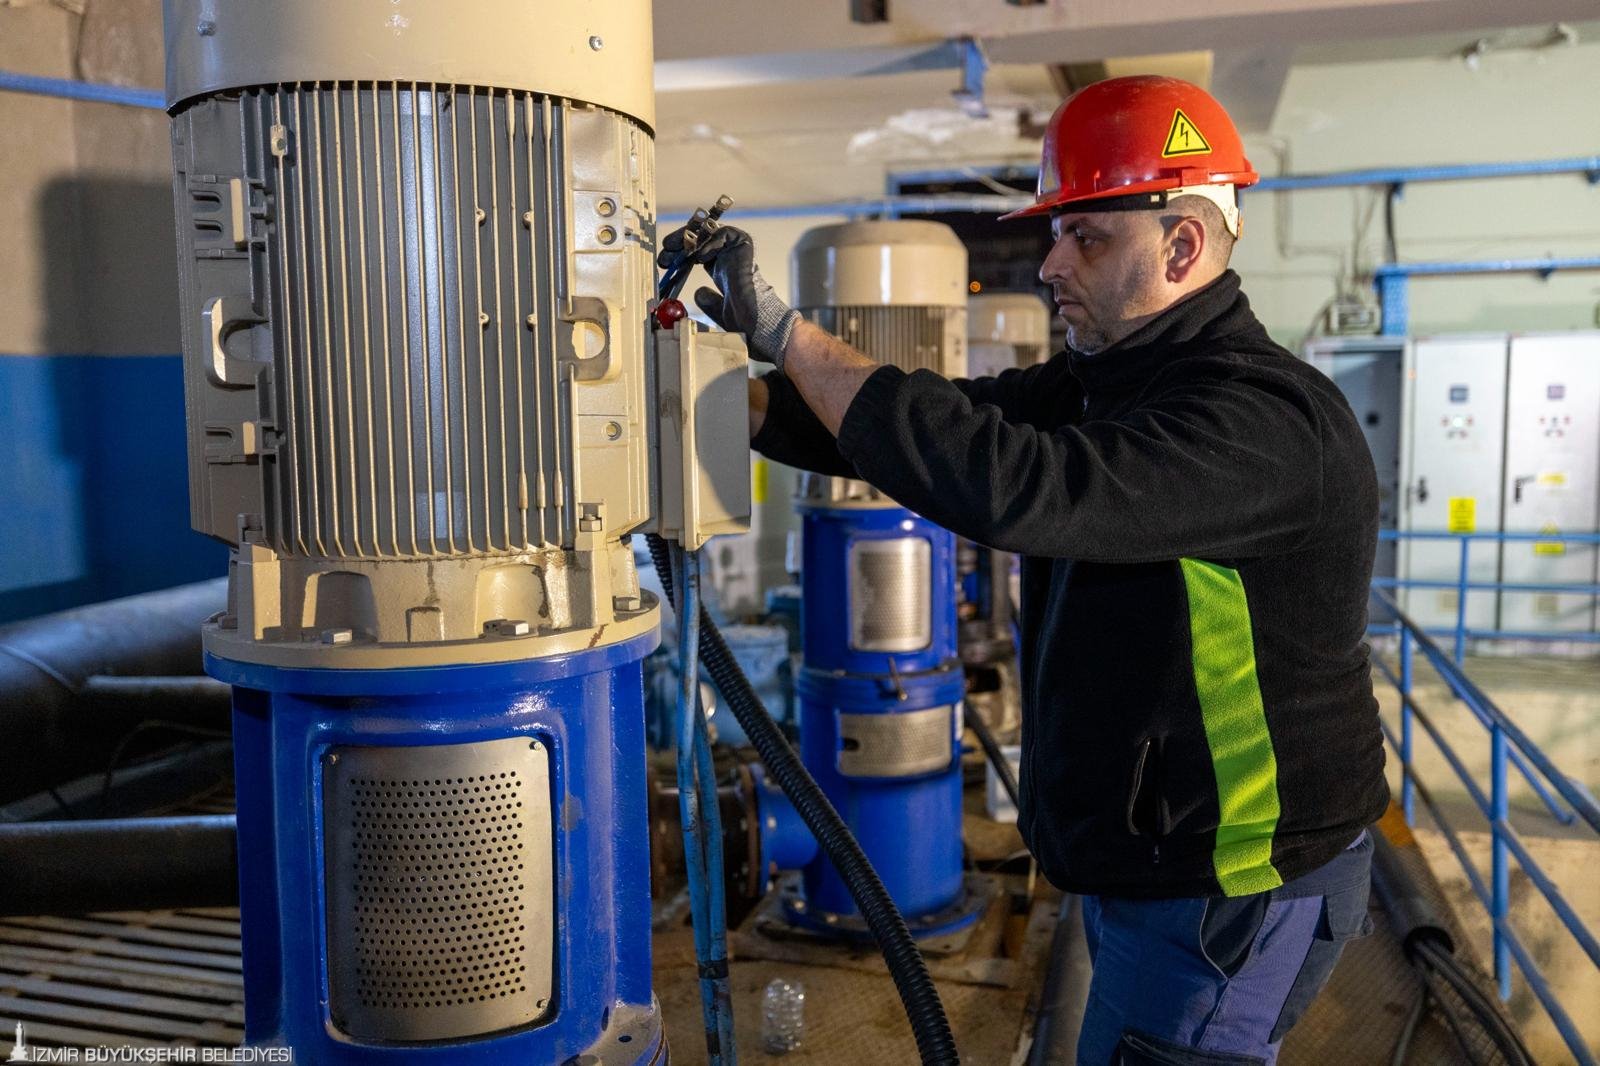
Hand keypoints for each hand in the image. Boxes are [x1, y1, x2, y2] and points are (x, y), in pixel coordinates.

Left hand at [658, 224, 800, 369]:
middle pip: (701, 240)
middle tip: (665, 249)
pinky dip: (710, 240)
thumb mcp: (718, 311)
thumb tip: (698, 292)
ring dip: (690, 238)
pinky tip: (698, 256)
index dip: (680, 254)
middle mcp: (730, 259)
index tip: (664, 260)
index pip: (697, 253)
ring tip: (675, 249)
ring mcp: (737, 252)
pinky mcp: (745, 248)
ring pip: (711, 232)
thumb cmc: (743, 323)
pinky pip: (725, 233)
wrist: (757, 324)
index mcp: (723, 272)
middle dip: (680, 242)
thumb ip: (708, 301)